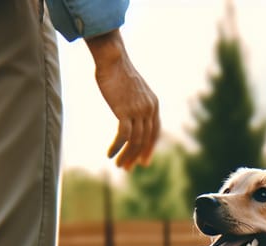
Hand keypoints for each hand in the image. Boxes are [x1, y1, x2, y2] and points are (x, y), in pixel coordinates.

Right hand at [85, 30, 159, 169]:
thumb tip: (131, 117)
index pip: (155, 133)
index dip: (150, 149)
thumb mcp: (134, 91)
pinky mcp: (125, 111)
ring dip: (127, 156)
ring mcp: (138, 111)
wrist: (112, 58)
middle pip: (145, 140)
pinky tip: (110, 154)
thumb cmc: (119, 73)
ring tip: (119, 165)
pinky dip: (117, 147)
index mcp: (154, 105)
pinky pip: (123, 136)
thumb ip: (137, 105)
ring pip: (135, 141)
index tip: (144, 162)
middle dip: (136, 157)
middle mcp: (149, 109)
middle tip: (128, 168)